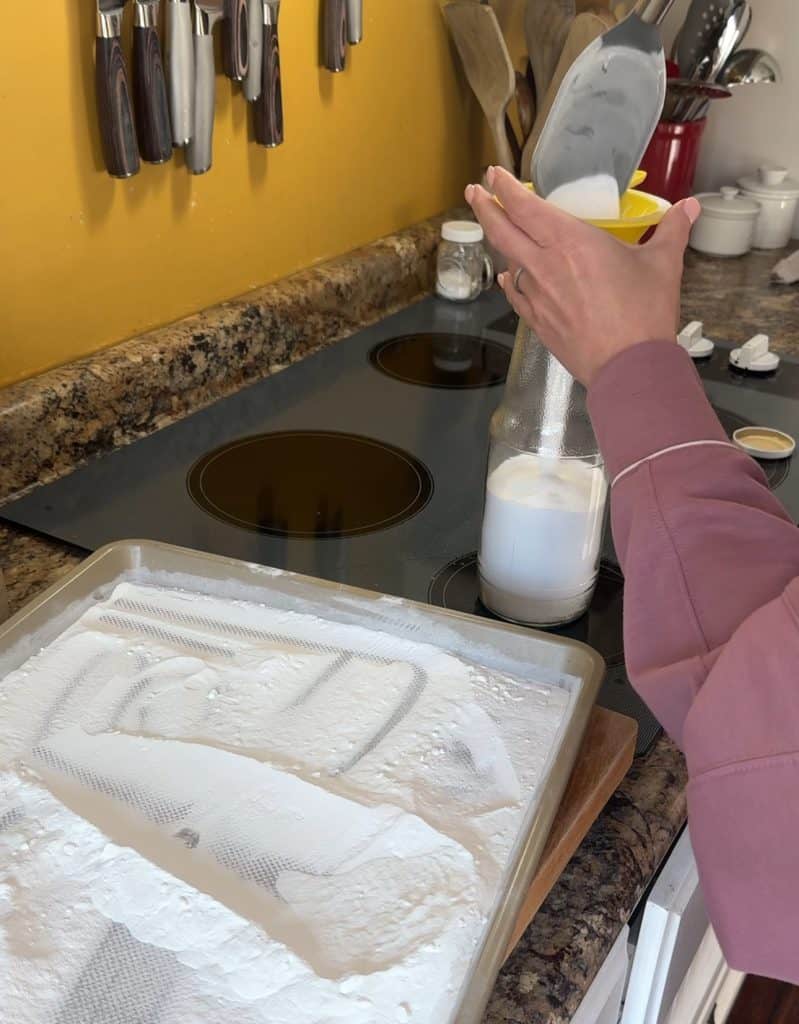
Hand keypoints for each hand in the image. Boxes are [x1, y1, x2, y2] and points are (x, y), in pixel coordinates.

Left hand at [465, 167, 700, 385]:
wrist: (629, 368)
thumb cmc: (644, 314)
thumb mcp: (663, 264)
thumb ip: (672, 230)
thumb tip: (689, 208)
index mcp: (570, 242)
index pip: (525, 207)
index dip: (505, 187)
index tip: (494, 173)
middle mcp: (545, 265)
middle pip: (502, 231)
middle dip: (484, 207)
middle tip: (473, 191)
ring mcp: (537, 296)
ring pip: (508, 262)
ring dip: (500, 244)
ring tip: (498, 232)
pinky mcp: (538, 322)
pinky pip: (517, 295)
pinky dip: (511, 281)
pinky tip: (510, 277)